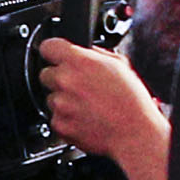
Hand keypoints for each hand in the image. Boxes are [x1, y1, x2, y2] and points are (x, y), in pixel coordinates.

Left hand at [41, 36, 170, 179]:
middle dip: (59, 79)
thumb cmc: (131, 101)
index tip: (56, 56)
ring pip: (51, 97)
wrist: (134, 133)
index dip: (53, 52)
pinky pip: (55, 118)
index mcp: (79, 61)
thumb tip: (84, 51)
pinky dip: (66, 119)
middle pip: (45, 73)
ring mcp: (60, 104)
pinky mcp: (59, 124)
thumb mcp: (119, 65)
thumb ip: (95, 54)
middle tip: (79, 87)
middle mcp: (65, 80)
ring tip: (87, 106)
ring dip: (63, 101)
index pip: (48, 46)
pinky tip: (85, 119)